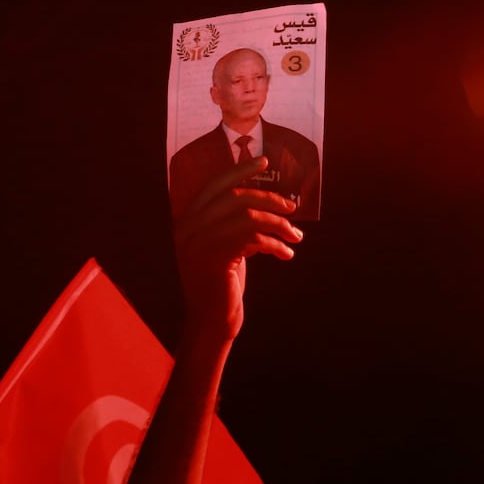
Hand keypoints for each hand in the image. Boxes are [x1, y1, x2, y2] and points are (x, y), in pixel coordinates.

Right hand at [172, 157, 302, 342]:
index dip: (240, 170)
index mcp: (188, 221)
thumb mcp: (227, 245)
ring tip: (296, 237)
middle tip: (293, 209)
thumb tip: (268, 199)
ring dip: (279, 224)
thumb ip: (235, 222)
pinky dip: (276, 245)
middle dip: (271, 199)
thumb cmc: (224, 283)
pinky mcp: (214, 260)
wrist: (211, 321)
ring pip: (249, 217)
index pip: (214, 184)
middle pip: (237, 197)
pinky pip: (254, 239)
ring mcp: (198, 243)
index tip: (264, 161)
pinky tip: (286, 254)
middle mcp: (188, 228)